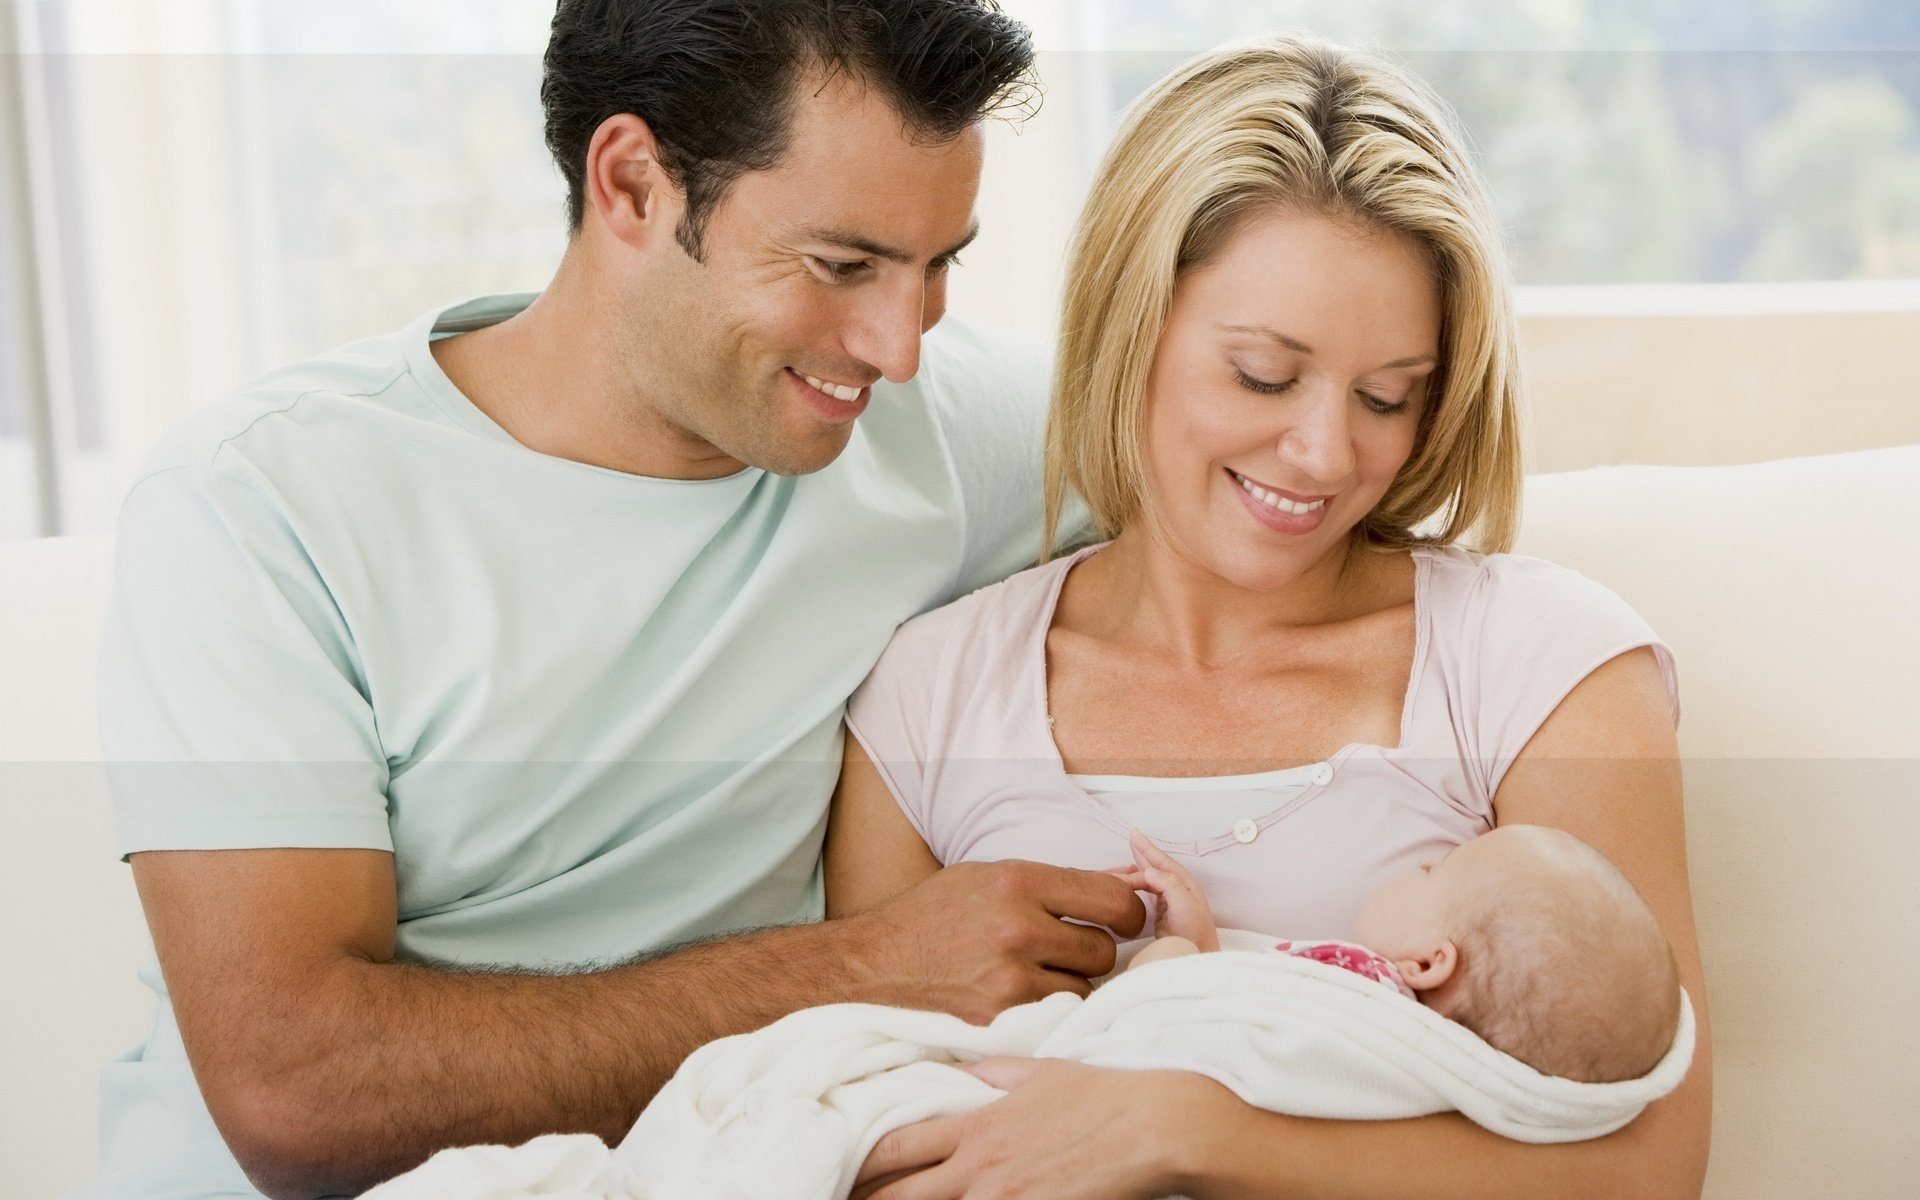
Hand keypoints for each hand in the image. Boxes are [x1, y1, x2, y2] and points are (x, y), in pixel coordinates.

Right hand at [846, 860, 1146, 1022]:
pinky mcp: (1001, 1019)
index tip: (1124, 919)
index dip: (1129, 911)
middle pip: (1104, 949)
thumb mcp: (987, 877)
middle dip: (1093, 949)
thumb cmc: (934, 915)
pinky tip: (1021, 995)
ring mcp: (1009, 979)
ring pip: (1084, 987)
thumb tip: (1125, 885)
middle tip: (1066, 948)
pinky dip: (1048, 1008)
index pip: (1112, 898)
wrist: (875, 965)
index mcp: (1017, 882)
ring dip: (1070, 982)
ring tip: (1034, 971)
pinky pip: (1055, 1015)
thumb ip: (1052, 883)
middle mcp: (1017, 928)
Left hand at [852, 1058, 1209, 1199]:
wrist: (1157, 1124)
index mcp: (976, 1125)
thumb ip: (990, 1075)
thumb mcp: (1039, 1072)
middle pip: (900, 1197)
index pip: (896, 1146)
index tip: (841, 1170)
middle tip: (843, 1198)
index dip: (861, 1164)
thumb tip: (956, 1074)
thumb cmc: (1103, 1094)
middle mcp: (980, 1168)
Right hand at [1108, 831, 1218, 952]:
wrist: (1197, 956)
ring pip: (1147, 881)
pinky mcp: (1162, 913)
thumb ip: (1169, 885)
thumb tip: (1149, 871)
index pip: (1163, 862)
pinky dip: (1134, 887)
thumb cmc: (1195, 933)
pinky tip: (1127, 885)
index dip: (1148, 848)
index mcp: (1185, 884)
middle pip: (1154, 868)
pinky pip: (1145, 893)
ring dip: (1132, 874)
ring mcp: (1169, 901)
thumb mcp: (1185, 906)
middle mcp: (1177, 889)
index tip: (1134, 835)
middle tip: (1128, 841)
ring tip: (1115, 871)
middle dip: (1139, 856)